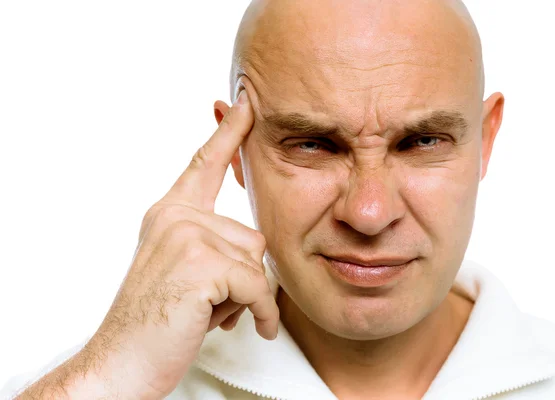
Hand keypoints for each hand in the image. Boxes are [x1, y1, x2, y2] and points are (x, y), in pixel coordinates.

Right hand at [87, 89, 278, 398]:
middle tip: (205, 302)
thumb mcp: (183, 271)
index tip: (243, 103)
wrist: (121, 362)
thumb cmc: (156, 322)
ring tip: (206, 312)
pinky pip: (257, 287)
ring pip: (256, 264)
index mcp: (170, 215)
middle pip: (252, 238)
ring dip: (244, 298)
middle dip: (242, 278)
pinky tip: (239, 326)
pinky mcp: (201, 264)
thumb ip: (213, 245)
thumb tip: (255, 246)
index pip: (204, 164)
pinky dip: (259, 314)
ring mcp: (187, 237)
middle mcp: (176, 218)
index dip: (228, 133)